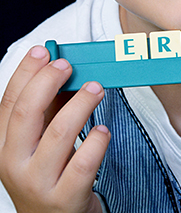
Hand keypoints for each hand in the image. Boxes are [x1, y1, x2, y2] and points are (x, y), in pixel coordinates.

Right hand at [0, 46, 110, 212]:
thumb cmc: (51, 174)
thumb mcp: (41, 140)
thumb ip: (49, 108)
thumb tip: (64, 69)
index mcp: (5, 145)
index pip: (9, 102)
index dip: (26, 72)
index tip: (45, 51)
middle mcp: (15, 164)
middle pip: (27, 112)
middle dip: (49, 81)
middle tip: (69, 66)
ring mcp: (38, 184)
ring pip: (58, 133)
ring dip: (81, 103)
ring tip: (96, 89)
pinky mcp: (65, 200)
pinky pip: (83, 164)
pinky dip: (96, 141)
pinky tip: (103, 131)